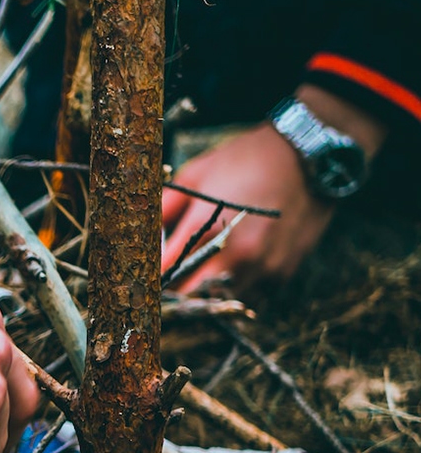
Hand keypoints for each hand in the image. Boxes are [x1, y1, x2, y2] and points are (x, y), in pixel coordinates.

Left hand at [160, 123, 331, 291]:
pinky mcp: (282, 272)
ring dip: (207, 290)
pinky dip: (236, 284)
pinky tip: (234, 262)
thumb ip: (163, 209)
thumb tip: (146, 237)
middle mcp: (236, 254)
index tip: (143, 278)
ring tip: (200, 271)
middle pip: (192, 294)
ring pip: (221, 298)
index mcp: (206, 228)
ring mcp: (263, 267)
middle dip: (177, 291)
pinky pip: (250, 291)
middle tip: (167, 283)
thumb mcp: (195, 175)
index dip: (151, 278)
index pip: (166, 272)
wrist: (308, 155)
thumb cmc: (245, 160)